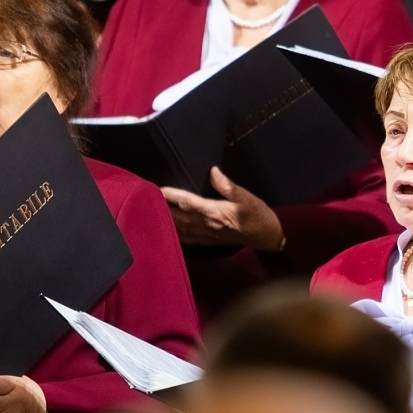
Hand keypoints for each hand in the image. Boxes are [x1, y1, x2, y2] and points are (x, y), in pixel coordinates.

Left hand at [161, 167, 284, 250]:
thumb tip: (213, 171)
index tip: (156, 187)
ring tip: (149, 212)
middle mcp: (205, 224)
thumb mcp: (247, 198)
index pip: (186, 201)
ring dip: (164, 220)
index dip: (170, 195)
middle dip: (161, 207)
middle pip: (177, 216)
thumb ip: (228, 186)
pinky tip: (165, 229)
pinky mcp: (208, 241)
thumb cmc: (258, 215)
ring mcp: (206, 234)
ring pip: (179, 228)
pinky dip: (174, 233)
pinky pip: (186, 238)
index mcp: (213, 212)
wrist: (267, 237)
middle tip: (144, 198)